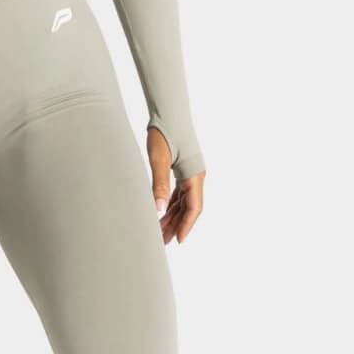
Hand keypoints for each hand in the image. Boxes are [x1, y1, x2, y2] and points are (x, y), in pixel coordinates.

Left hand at [146, 126, 204, 244]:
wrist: (168, 112)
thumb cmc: (164, 133)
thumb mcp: (159, 160)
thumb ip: (158, 185)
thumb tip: (157, 211)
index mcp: (194, 175)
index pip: (194, 207)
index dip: (186, 225)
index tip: (177, 240)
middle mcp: (196, 175)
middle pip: (189, 207)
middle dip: (177, 224)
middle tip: (163, 241)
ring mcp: (190, 172)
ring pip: (183, 201)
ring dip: (173, 216)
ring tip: (160, 231)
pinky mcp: (182, 168)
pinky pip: (179, 192)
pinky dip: (170, 204)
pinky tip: (162, 213)